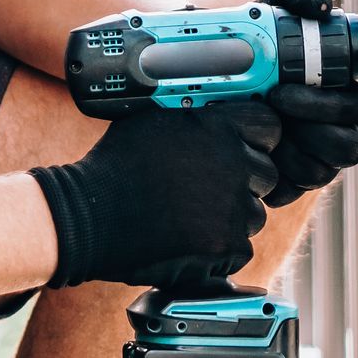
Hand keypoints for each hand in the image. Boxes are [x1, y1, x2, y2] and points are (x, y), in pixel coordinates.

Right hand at [30, 102, 280, 288]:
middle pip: (266, 174)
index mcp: (218, 125)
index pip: (269, 127)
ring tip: (189, 216)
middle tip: (206, 190)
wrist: (88, 217)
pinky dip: (218, 248)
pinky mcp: (226, 245)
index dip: (256, 141)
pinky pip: (239, 247)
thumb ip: (195, 117)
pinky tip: (186, 240)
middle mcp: (233, 162)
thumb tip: (217, 109)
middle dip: (244, 183)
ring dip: (231, 217)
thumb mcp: (154, 120)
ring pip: (254, 214)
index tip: (241, 151)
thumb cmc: (115, 168)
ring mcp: (232, 206)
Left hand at [258, 0, 357, 207]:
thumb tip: (322, 7)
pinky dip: (269, 178)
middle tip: (267, 105)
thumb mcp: (273, 3)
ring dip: (288, 153)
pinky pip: (288, 192)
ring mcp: (307, 156)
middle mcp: (328, 127)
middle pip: (345, 147)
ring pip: (319, 172)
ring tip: (253, 131)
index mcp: (336, 92)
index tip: (283, 90)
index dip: (325, 105)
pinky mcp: (284, 181)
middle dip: (307, 127)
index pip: (352, 108)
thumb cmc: (247, 33)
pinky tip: (245, 155)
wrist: (200, 63)